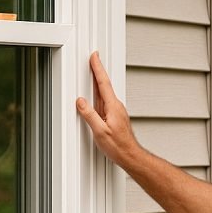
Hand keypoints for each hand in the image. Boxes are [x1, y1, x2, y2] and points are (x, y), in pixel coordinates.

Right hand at [76, 51, 137, 167]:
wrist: (130, 155)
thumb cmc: (118, 146)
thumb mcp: (100, 131)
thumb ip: (89, 115)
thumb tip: (80, 101)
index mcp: (113, 107)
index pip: (103, 83)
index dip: (98, 68)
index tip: (94, 57)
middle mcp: (116, 106)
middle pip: (104, 84)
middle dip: (98, 70)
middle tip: (93, 58)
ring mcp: (116, 111)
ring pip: (105, 92)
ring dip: (99, 81)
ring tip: (93, 71)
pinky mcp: (115, 116)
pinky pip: (105, 100)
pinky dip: (100, 92)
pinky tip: (96, 93)